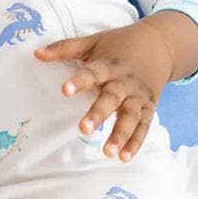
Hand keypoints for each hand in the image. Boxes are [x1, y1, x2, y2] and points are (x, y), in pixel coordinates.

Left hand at [33, 20, 175, 161]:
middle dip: (99, 114)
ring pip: (131, 117)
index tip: (65, 90)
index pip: (92, 73)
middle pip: (112, 98)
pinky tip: (125, 157)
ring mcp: (138, 96)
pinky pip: (143, 126)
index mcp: (109, 64)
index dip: (79, 81)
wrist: (161, 43)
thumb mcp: (94, 41)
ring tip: (108, 152)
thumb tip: (36, 53)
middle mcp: (125, 81)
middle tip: (84, 129)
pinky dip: (136, 142)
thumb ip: (66, 48)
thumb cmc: (120, 44)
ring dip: (120, 134)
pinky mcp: (149, 107)